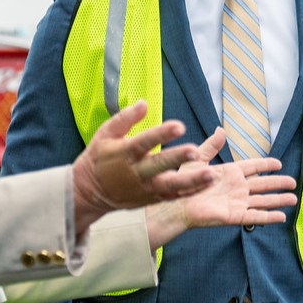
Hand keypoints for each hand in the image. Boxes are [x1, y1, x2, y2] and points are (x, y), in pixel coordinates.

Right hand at [71, 101, 214, 230]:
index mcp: (124, 153)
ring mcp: (145, 188)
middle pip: (159, 165)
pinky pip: (174, 196)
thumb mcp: (105, 133)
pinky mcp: (151, 199)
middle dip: (178, 158)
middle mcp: (136, 172)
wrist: (89, 191)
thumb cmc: (99, 157)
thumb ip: (125, 118)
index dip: (161, 134)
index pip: (144, 141)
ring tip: (212, 174)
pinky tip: (208, 184)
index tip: (179, 125)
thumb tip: (143, 103)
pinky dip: (191, 191)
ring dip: (192, 180)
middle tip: (196, 151)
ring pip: (170, 185)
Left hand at [145, 127, 297, 249]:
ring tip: (294, 199)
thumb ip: (211, 146)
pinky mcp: (234, 215)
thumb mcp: (197, 159)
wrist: (175, 203)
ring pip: (263, 201)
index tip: (278, 163)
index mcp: (230, 173)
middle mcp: (236, 188)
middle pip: (263, 184)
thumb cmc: (182, 182)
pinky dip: (269, 217)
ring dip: (278, 200)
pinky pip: (255, 216)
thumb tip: (221, 130)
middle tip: (293, 182)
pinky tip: (282, 216)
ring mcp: (237, 202)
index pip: (253, 167)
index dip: (266, 165)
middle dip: (278, 183)